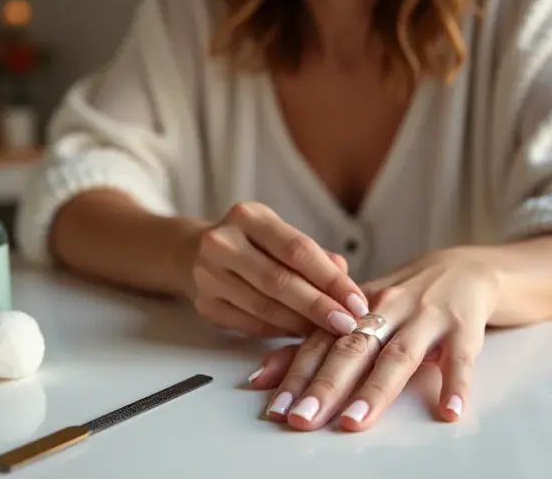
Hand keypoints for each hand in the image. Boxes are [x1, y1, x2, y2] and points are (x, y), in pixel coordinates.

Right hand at [181, 201, 368, 337]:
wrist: (194, 252)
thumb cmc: (252, 244)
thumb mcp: (281, 236)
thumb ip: (316, 257)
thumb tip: (347, 285)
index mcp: (247, 216)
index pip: (297, 249)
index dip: (330, 279)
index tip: (357, 301)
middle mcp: (222, 242)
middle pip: (279, 281)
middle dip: (319, 306)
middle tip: (348, 324)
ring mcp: (208, 275)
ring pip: (264, 307)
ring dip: (302, 324)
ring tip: (329, 333)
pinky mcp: (205, 304)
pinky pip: (250, 324)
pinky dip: (279, 331)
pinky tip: (300, 334)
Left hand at [247, 247, 500, 429]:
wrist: (466, 269)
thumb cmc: (403, 299)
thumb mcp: (357, 313)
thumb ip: (314, 343)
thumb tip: (262, 376)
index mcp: (355, 306)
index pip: (320, 341)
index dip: (296, 373)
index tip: (278, 406)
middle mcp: (388, 309)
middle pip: (352, 349)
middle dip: (325, 386)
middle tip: (303, 418)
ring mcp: (427, 318)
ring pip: (398, 355)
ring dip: (375, 391)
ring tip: (354, 422)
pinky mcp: (465, 329)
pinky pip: (462, 359)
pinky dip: (456, 385)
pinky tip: (448, 411)